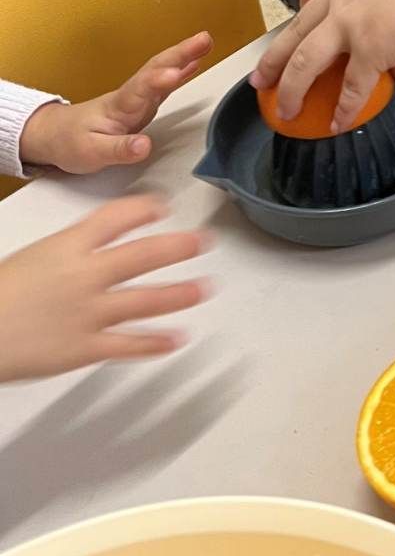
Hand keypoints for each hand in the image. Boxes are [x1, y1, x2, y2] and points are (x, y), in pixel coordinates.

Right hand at [0, 195, 209, 383]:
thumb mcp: (30, 258)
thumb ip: (64, 254)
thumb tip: (87, 253)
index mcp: (65, 247)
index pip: (114, 218)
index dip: (142, 210)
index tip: (161, 207)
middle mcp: (84, 276)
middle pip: (142, 255)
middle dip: (177, 248)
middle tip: (201, 242)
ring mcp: (89, 313)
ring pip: (146, 300)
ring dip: (179, 294)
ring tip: (204, 288)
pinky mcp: (86, 348)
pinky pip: (130, 345)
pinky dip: (156, 343)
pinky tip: (177, 339)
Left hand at [20, 31, 212, 173]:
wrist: (56, 135)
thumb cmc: (72, 142)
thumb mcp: (92, 153)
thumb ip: (120, 149)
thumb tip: (146, 146)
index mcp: (119, 107)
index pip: (140, 90)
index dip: (157, 82)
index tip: (174, 74)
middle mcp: (130, 96)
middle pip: (156, 69)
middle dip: (180, 54)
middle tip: (204, 39)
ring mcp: (137, 97)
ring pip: (161, 71)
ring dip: (183, 56)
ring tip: (206, 43)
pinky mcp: (142, 103)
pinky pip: (164, 83)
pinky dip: (181, 71)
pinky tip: (195, 63)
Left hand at [249, 0, 394, 132]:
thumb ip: (389, 19)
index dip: (301, 2)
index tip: (303, 21)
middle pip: (294, 30)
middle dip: (273, 59)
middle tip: (260, 79)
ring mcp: (351, 22)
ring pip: (305, 61)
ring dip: (292, 90)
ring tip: (286, 111)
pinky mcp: (371, 47)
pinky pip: (351, 86)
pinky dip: (343, 108)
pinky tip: (338, 123)